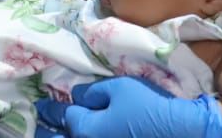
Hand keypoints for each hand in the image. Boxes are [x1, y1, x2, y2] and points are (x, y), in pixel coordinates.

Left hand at [35, 78, 221, 137]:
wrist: (181, 130)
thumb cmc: (148, 106)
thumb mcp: (119, 88)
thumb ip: (93, 93)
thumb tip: (76, 96)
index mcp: (86, 130)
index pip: (63, 117)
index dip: (50, 109)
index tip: (40, 105)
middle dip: (49, 132)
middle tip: (40, 126)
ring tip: (54, 134)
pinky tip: (82, 135)